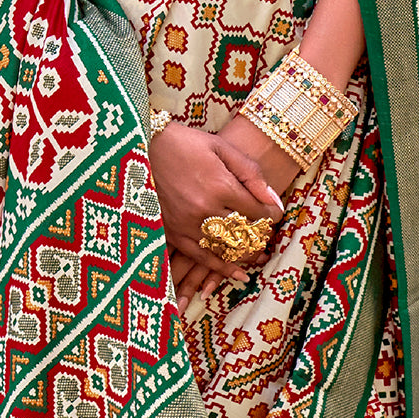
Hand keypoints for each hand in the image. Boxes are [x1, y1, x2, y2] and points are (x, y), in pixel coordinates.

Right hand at [150, 117, 298, 311]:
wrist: (143, 148)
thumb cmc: (185, 143)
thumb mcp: (222, 148)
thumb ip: (251, 174)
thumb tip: (275, 201)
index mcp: (220, 186)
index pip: (257, 211)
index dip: (271, 215)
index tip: (275, 214)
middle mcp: (205, 210)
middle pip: (243, 233)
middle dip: (259, 235)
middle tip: (266, 233)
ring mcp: (188, 225)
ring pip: (226, 249)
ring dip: (245, 253)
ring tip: (258, 253)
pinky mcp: (174, 233)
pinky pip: (201, 257)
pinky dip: (221, 267)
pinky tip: (237, 273)